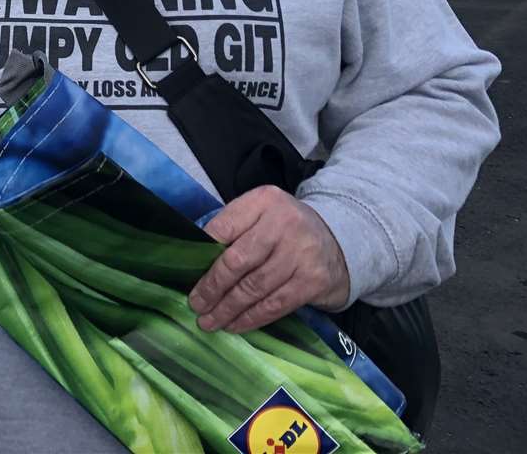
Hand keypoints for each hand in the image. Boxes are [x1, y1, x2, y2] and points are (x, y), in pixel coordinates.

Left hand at [188, 186, 350, 333]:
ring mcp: (301, 253)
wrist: (340, 241)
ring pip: (254, 287)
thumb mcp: (261, 213)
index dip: (202, 252)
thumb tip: (193, 256)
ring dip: (228, 309)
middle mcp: (283, 224)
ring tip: (210, 321)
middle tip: (196, 305)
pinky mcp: (314, 281)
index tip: (186, 272)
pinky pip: (275, 304)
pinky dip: (251, 318)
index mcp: (263, 201)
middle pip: (237, 260)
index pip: (223, 227)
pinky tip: (235, 325)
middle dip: (212, 287)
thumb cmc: (285, 229)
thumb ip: (232, 227)